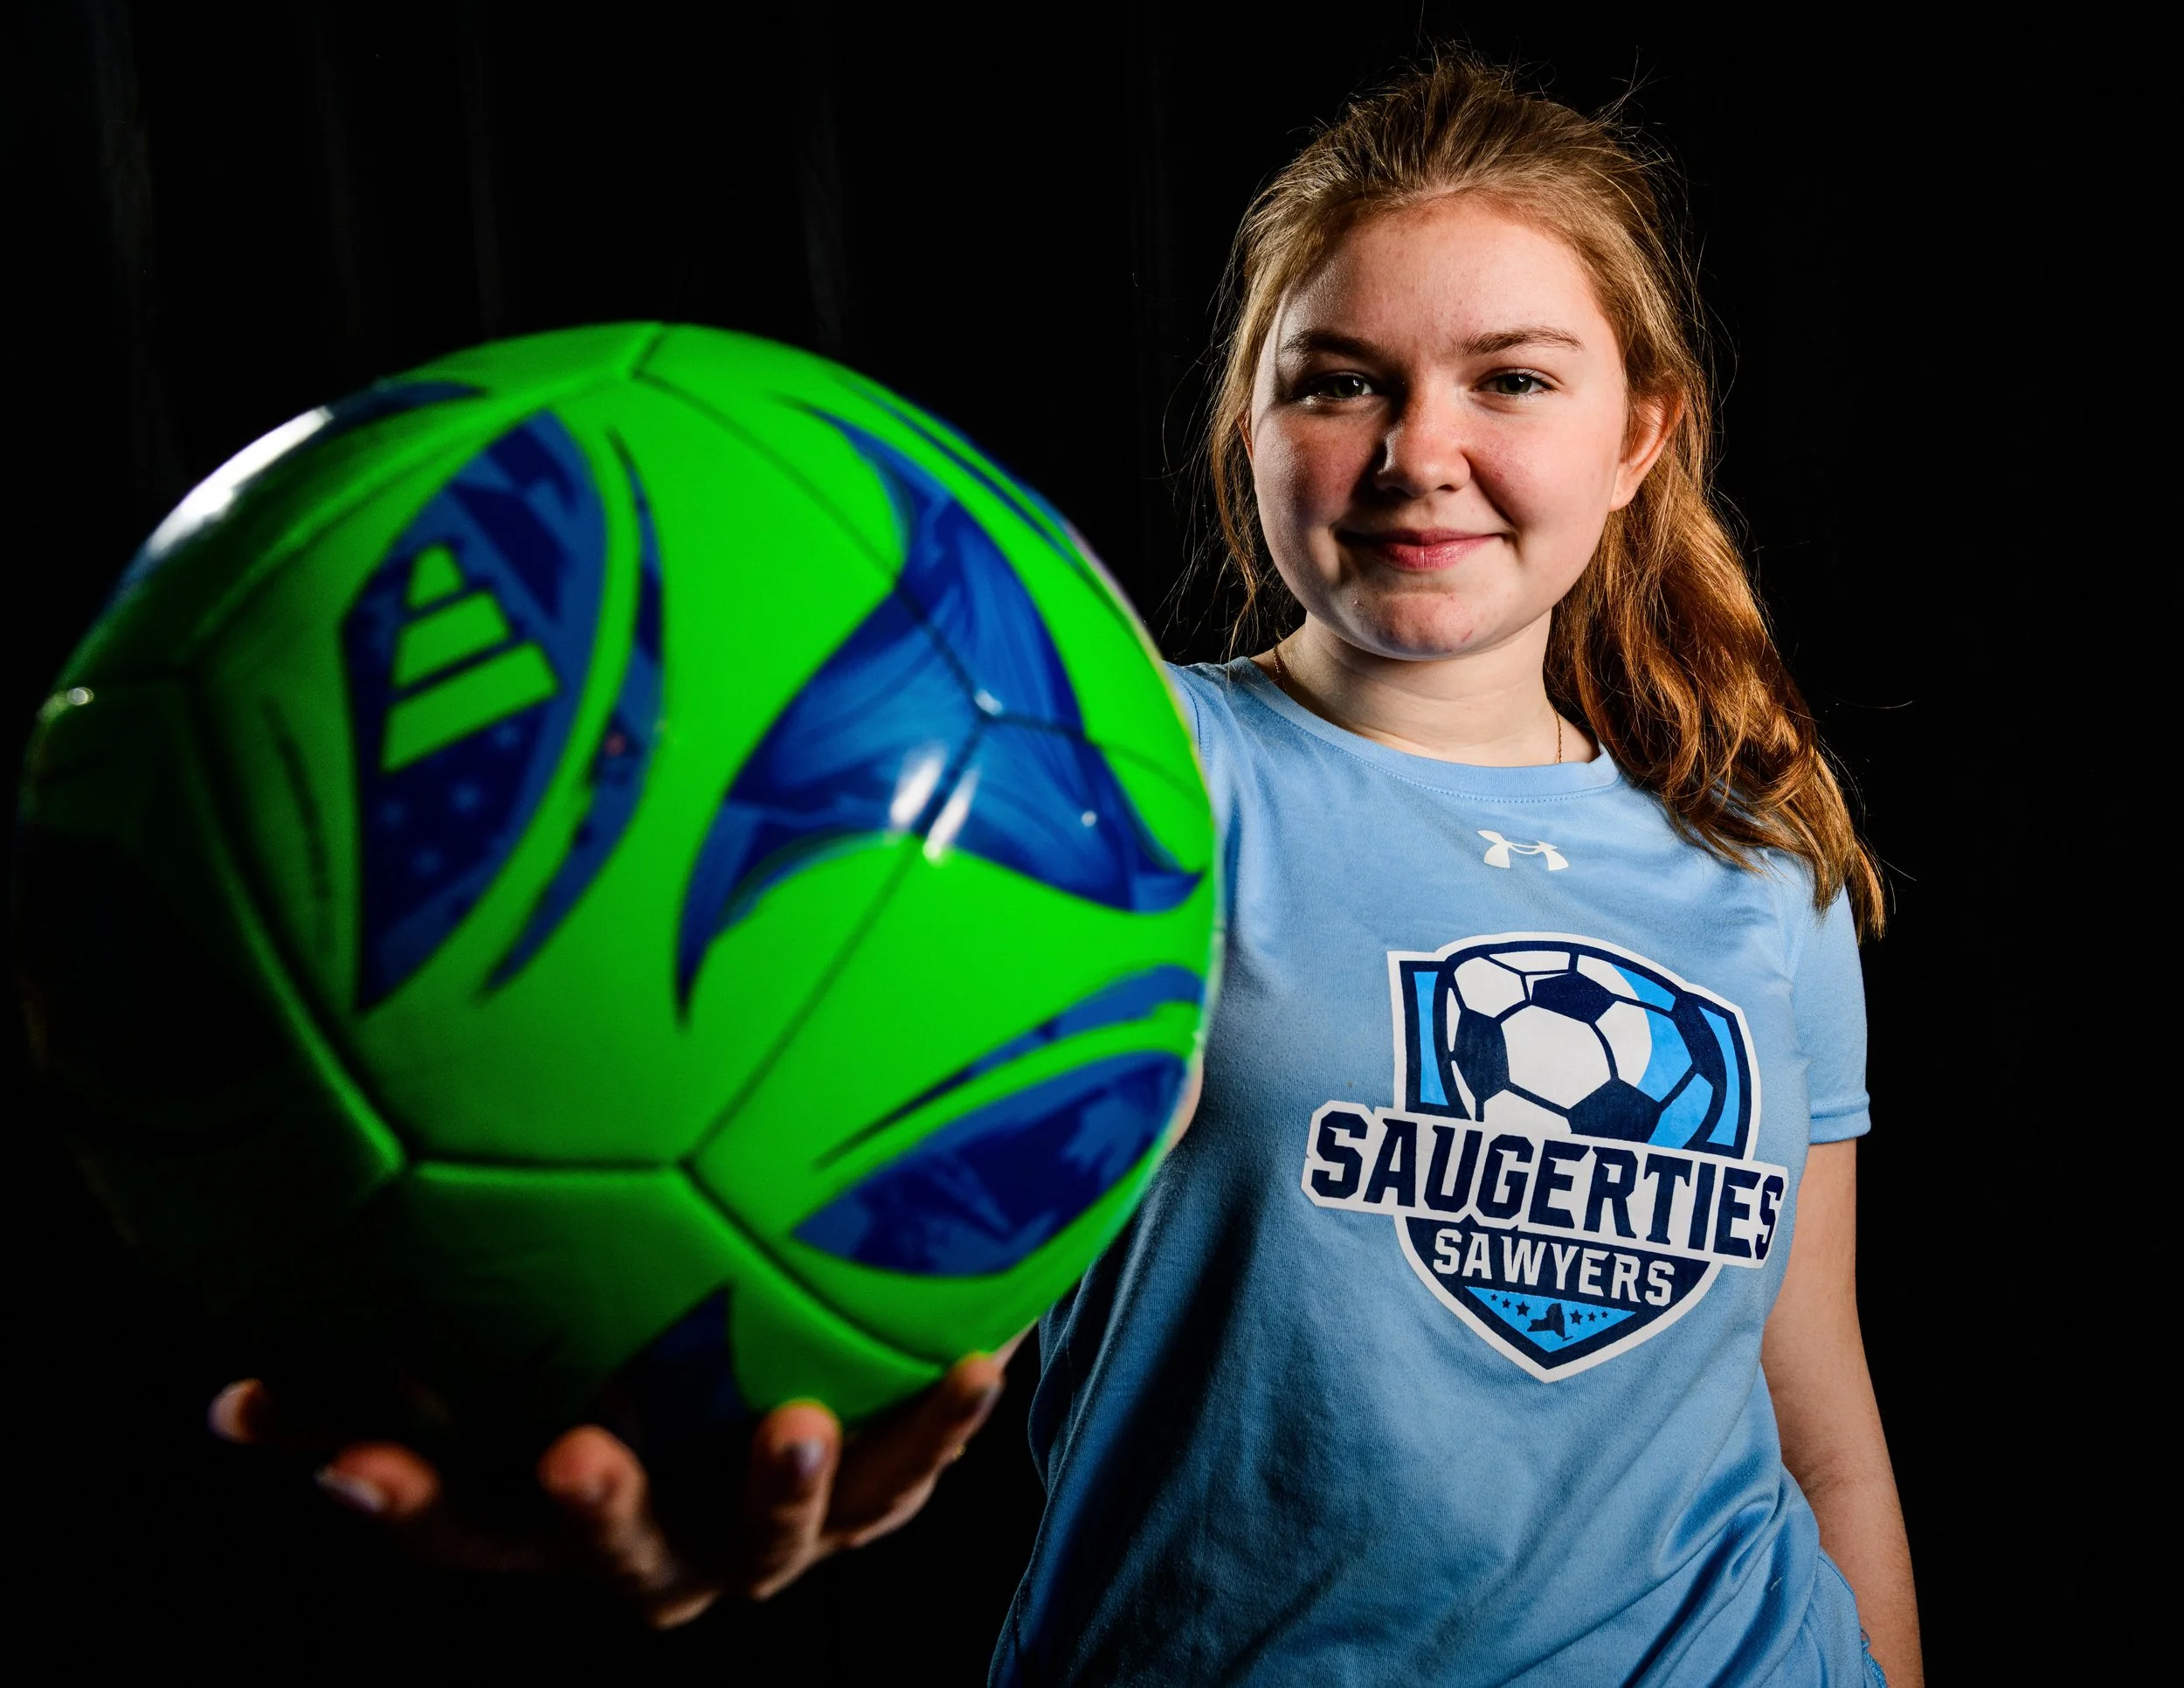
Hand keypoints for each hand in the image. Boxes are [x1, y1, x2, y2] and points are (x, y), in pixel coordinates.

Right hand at [209, 1346, 1015, 1626]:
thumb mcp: (508, 1355)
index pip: (451, 1518)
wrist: (799, 1407)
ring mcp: (766, 1534)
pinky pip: (914, 1466)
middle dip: (591, 1513)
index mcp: (553, 1512)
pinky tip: (977, 1351)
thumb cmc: (622, 1366)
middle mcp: (657, 1544)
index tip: (332, 1453)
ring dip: (781, 1492)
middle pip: (613, 1551)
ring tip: (791, 1429)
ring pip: (776, 1538)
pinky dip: (941, 1420)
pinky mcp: (871, 1499)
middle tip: (573, 1455)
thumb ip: (386, 1345)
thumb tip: (236, 1352)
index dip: (389, 1493)